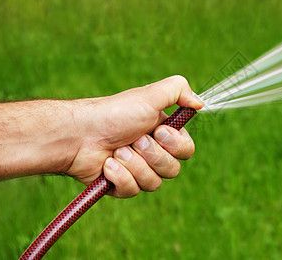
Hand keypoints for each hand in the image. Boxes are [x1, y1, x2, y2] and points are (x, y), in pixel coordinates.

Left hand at [66, 76, 203, 197]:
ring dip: (134, 165)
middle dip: (152, 155)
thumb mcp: (149, 94)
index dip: (175, 145)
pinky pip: (133, 191)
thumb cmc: (114, 113)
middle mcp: (152, 152)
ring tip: (116, 151)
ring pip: (154, 183)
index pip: (187, 150)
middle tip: (134, 140)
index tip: (158, 130)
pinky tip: (107, 165)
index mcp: (162, 133)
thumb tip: (201, 104)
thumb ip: (178, 90)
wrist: (79, 134)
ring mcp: (137, 170)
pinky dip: (120, 176)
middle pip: (173, 169)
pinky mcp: (121, 185)